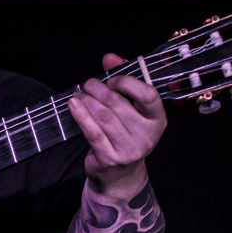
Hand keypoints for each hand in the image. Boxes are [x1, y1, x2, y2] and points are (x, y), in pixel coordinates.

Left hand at [68, 53, 166, 199]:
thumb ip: (124, 81)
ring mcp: (129, 148)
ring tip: (79, 94)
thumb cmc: (125, 134)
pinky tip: (73, 105)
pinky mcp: (110, 158)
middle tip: (88, 84)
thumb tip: (110, 57)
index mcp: (157, 119)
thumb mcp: (131, 109)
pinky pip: (93, 132)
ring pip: (104, 117)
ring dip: (87, 101)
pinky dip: (81, 116)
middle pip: (118, 104)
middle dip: (99, 89)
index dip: (127, 82)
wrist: (120, 175)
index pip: (148, 95)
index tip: (112, 79)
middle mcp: (147, 135)